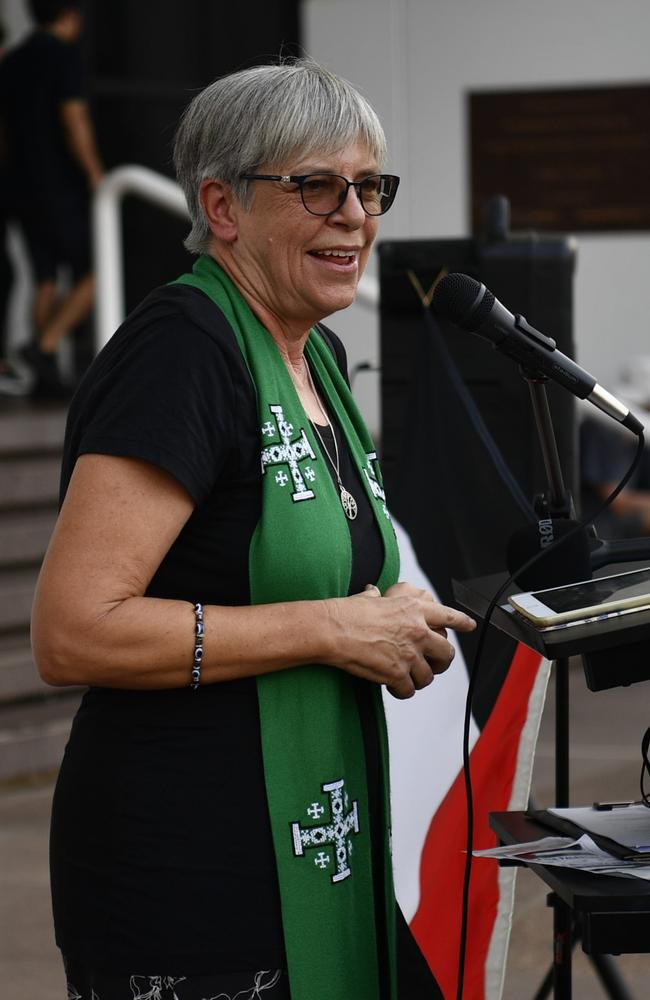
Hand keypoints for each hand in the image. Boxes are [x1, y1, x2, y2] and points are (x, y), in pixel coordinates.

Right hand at [326, 581, 475, 699]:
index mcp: (414, 609)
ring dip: (418, 680)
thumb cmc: (347, 612)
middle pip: (447, 652)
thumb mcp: (369, 597)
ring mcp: (409, 653)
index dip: (461, 622)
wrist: (333, 629)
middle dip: (443, 662)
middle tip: (435, 666)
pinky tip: (392, 687)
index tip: (469, 626)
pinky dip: (401, 691)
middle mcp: (418, 630)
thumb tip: (373, 592)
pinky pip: (409, 690)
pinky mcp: (397, 673)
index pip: (447, 616)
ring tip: (405, 679)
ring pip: (428, 676)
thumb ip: (379, 597)